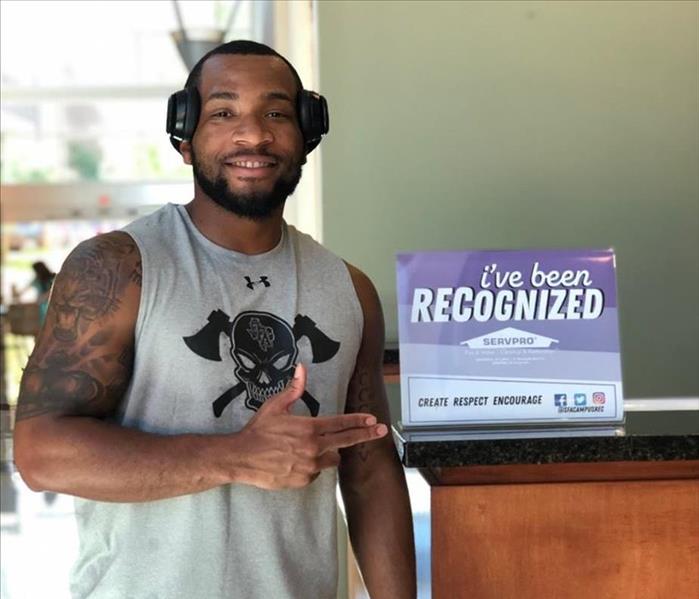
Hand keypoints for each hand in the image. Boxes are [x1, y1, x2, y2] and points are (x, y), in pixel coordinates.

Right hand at [229, 364, 386, 489]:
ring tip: (310, 448)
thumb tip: (302, 368)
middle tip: (381, 431)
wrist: (241, 457)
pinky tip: (297, 460)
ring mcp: (309, 466)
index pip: (341, 423)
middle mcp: (313, 447)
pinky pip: (316, 472)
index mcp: (309, 428)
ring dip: (328, 453)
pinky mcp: (303, 480)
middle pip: (347, 441)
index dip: (360, 421)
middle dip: (365, 435)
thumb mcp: (275, 406)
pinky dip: (312, 466)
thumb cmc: (258, 430)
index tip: (374, 420)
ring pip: (332, 459)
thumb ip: (294, 389)